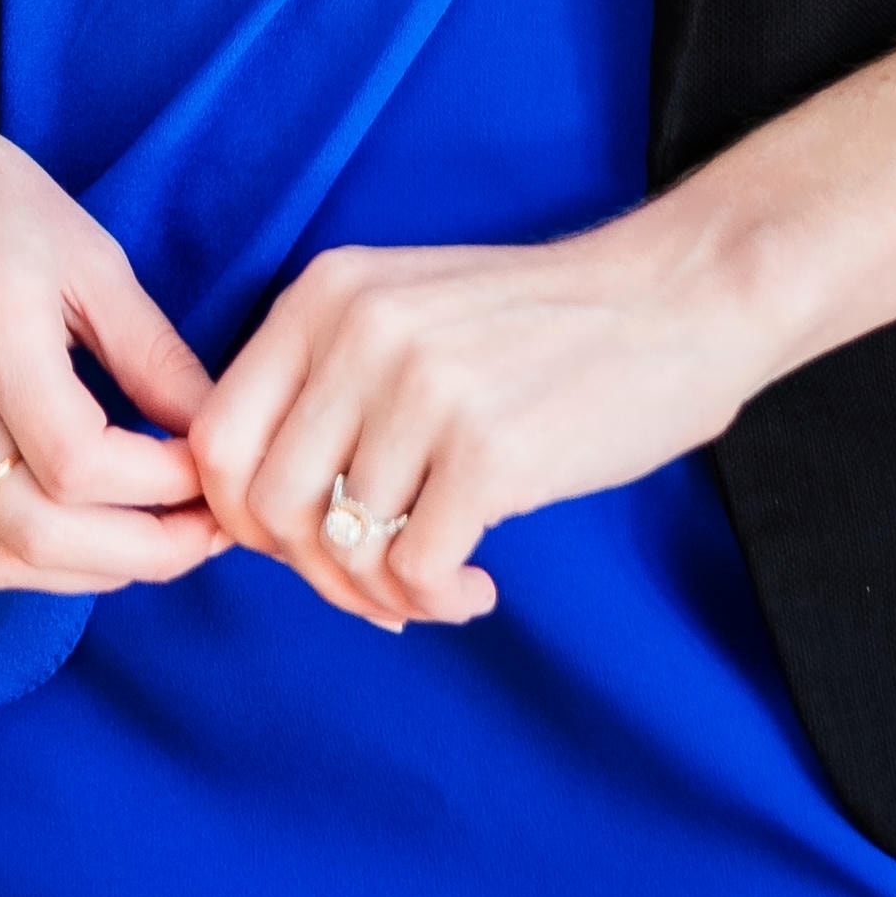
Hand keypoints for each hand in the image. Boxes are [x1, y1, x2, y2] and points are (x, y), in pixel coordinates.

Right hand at [0, 0, 222, 598]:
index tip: (215, 474)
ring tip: (160, 544)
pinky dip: (30, 560)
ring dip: (89, 572)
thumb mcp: (84, 249)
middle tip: (208, 532)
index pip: (82, 462)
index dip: (163, 487)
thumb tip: (216, 431)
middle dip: (143, 552)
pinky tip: (87, 538)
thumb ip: (150, 351)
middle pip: (39, 532)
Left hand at [187, 208, 762, 635]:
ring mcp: (424, 389)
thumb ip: (324, 388)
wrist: (680, 298)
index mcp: (326, 293)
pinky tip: (479, 585)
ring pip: (339, 550)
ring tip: (441, 582)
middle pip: (264, 507)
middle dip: (312, 572)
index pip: (215, 438)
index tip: (308, 543)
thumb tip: (253, 523)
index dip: (244, 518)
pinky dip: (437, 602)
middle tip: (376, 582)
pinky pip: (414, 575)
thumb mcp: (406, 314)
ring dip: (383, 595)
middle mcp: (361, 330)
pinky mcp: (490, 452)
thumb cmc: (541, 326)